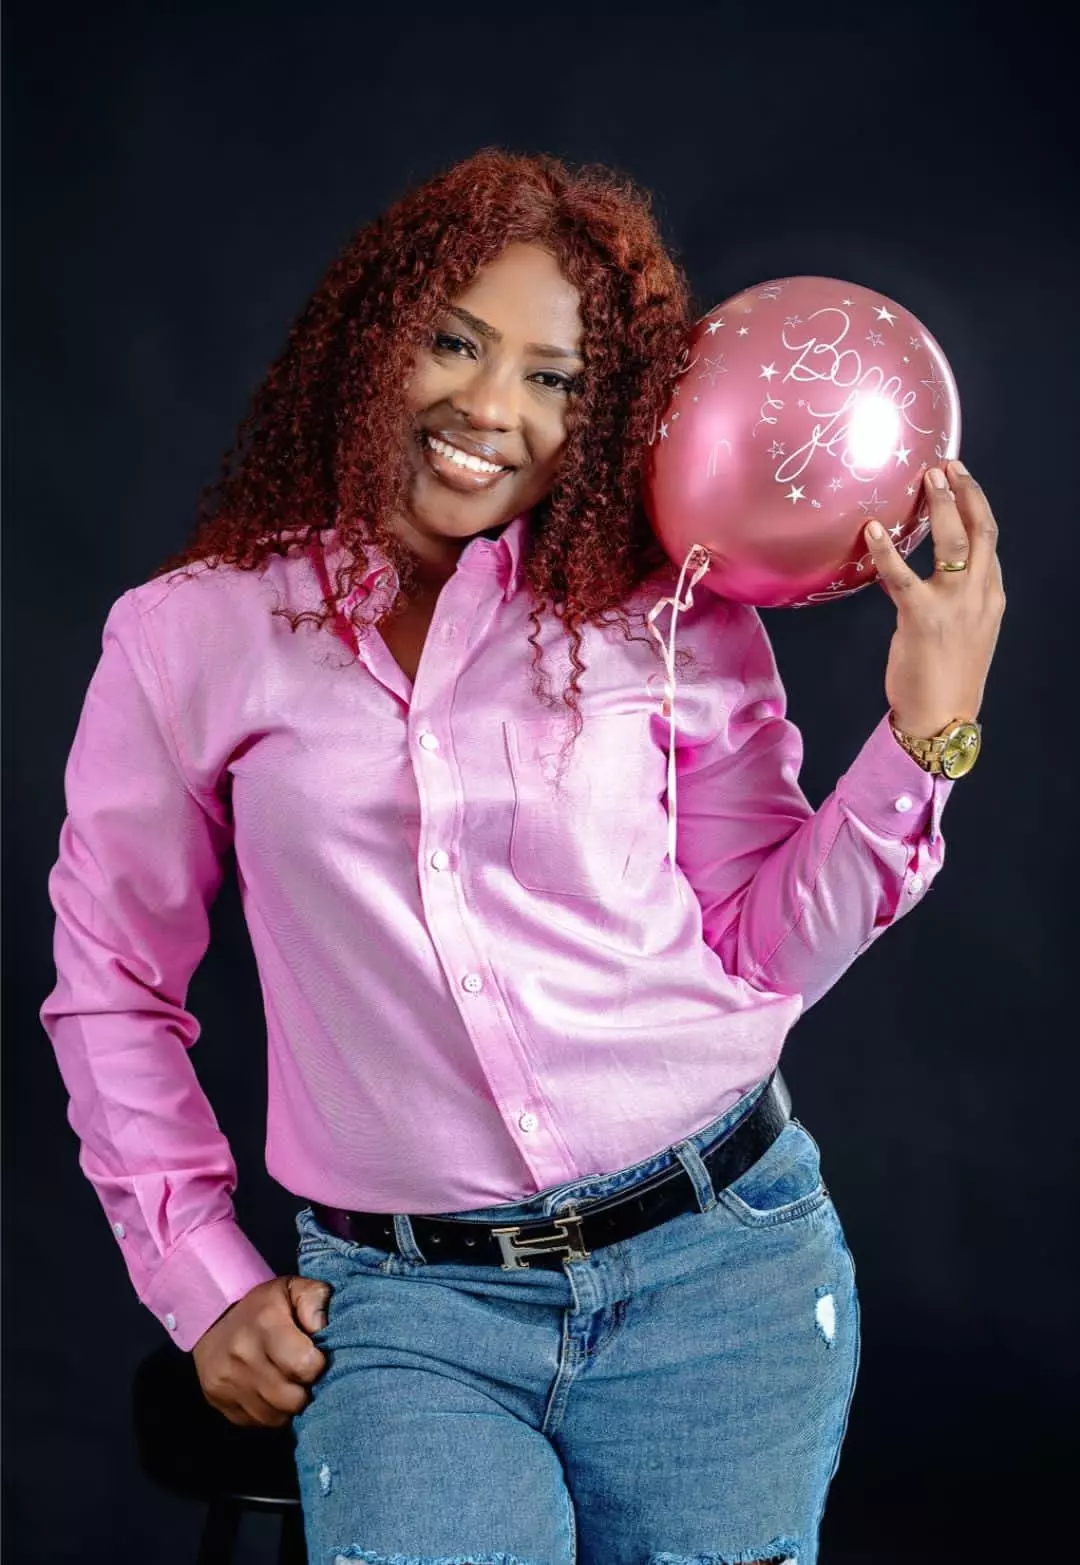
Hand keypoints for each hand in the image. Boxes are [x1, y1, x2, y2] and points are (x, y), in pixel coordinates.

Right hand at [192, 1275, 331, 1427]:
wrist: (212, 1317)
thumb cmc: (265, 1306)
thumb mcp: (293, 1288)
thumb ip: (315, 1299)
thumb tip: (322, 1328)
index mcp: (265, 1323)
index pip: (305, 1366)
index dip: (318, 1365)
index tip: (315, 1357)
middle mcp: (242, 1354)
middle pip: (292, 1399)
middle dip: (305, 1389)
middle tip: (303, 1375)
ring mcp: (227, 1381)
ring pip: (275, 1416)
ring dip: (288, 1404)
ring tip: (288, 1383)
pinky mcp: (219, 1400)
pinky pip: (257, 1422)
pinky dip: (270, 1412)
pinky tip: (271, 1393)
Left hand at [863, 459, 1005, 737]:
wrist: (941, 716)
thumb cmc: (945, 677)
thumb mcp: (965, 631)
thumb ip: (957, 598)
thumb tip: (932, 572)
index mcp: (991, 597)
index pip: (990, 540)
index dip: (977, 504)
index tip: (962, 478)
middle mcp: (979, 596)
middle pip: (981, 531)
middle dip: (965, 493)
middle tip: (945, 466)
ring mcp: (954, 605)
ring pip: (953, 543)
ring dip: (940, 507)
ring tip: (926, 479)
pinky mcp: (922, 617)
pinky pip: (902, 575)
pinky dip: (886, 550)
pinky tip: (871, 531)